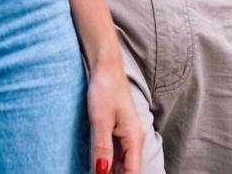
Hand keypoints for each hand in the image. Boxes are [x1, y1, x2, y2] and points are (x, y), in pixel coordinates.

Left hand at [87, 53, 144, 173]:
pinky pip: (118, 155)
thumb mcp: (100, 120)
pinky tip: (100, 166)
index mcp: (134, 138)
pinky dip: (110, 163)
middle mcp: (134, 140)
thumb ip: (102, 147)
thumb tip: (102, 171)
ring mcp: (128, 136)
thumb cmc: (105, 90)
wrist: (106, 68)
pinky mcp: (120, 132)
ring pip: (124, 164)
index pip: (132, 172)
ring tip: (97, 172)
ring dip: (113, 172)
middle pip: (129, 170)